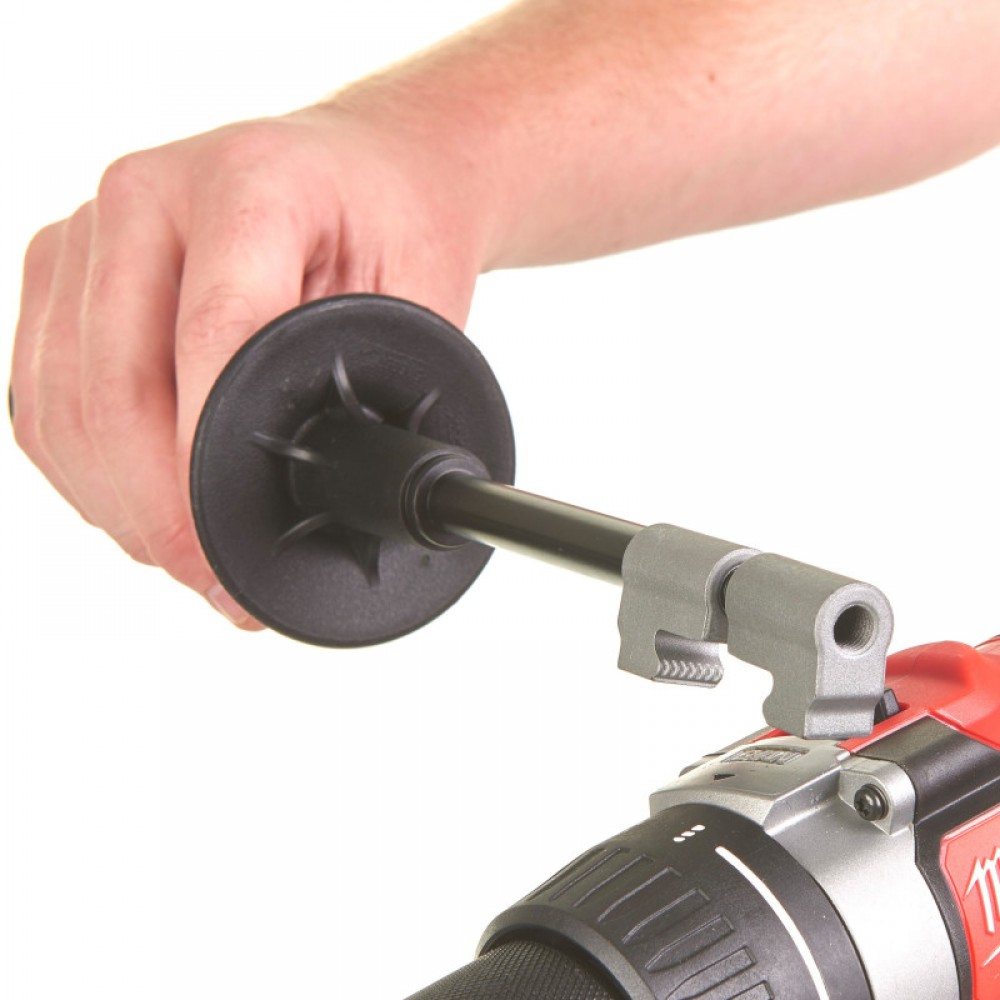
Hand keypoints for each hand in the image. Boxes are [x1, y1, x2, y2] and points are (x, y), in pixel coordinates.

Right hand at [9, 105, 489, 625]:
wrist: (365, 169)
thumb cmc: (394, 222)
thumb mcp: (422, 297)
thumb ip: (378, 385)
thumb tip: (338, 499)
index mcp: (248, 187)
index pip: (207, 339)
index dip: (204, 464)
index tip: (225, 548)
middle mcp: (145, 196)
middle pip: (112, 387)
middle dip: (157, 513)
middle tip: (212, 580)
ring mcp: (87, 234)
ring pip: (61, 404)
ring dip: (114, 503)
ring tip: (184, 557)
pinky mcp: (60, 275)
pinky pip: (40, 396)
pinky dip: (81, 470)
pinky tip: (136, 506)